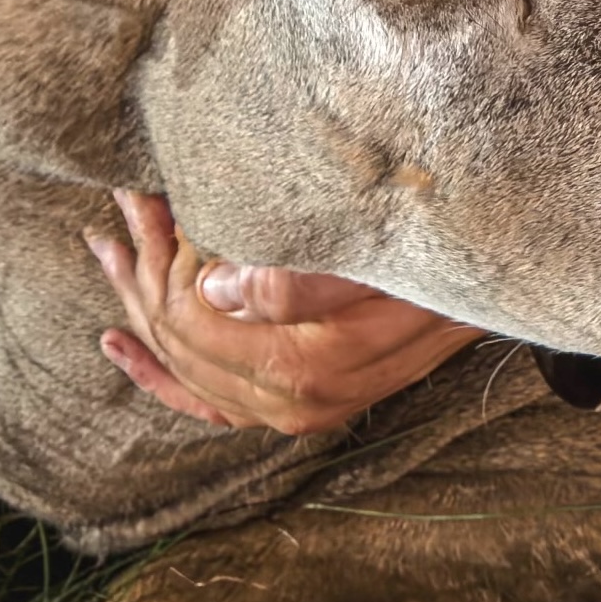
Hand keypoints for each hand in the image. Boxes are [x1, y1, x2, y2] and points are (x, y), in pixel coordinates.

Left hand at [84, 190, 483, 434]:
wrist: (492, 293)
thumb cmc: (436, 264)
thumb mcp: (379, 260)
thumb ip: (298, 281)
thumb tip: (214, 284)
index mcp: (302, 368)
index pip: (192, 317)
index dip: (159, 254)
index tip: (141, 189)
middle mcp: (288, 403)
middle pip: (179, 340)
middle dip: (142, 269)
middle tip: (120, 202)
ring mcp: (288, 412)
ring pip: (182, 368)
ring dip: (139, 307)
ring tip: (107, 245)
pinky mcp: (294, 408)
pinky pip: (205, 404)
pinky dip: (157, 376)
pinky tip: (118, 345)